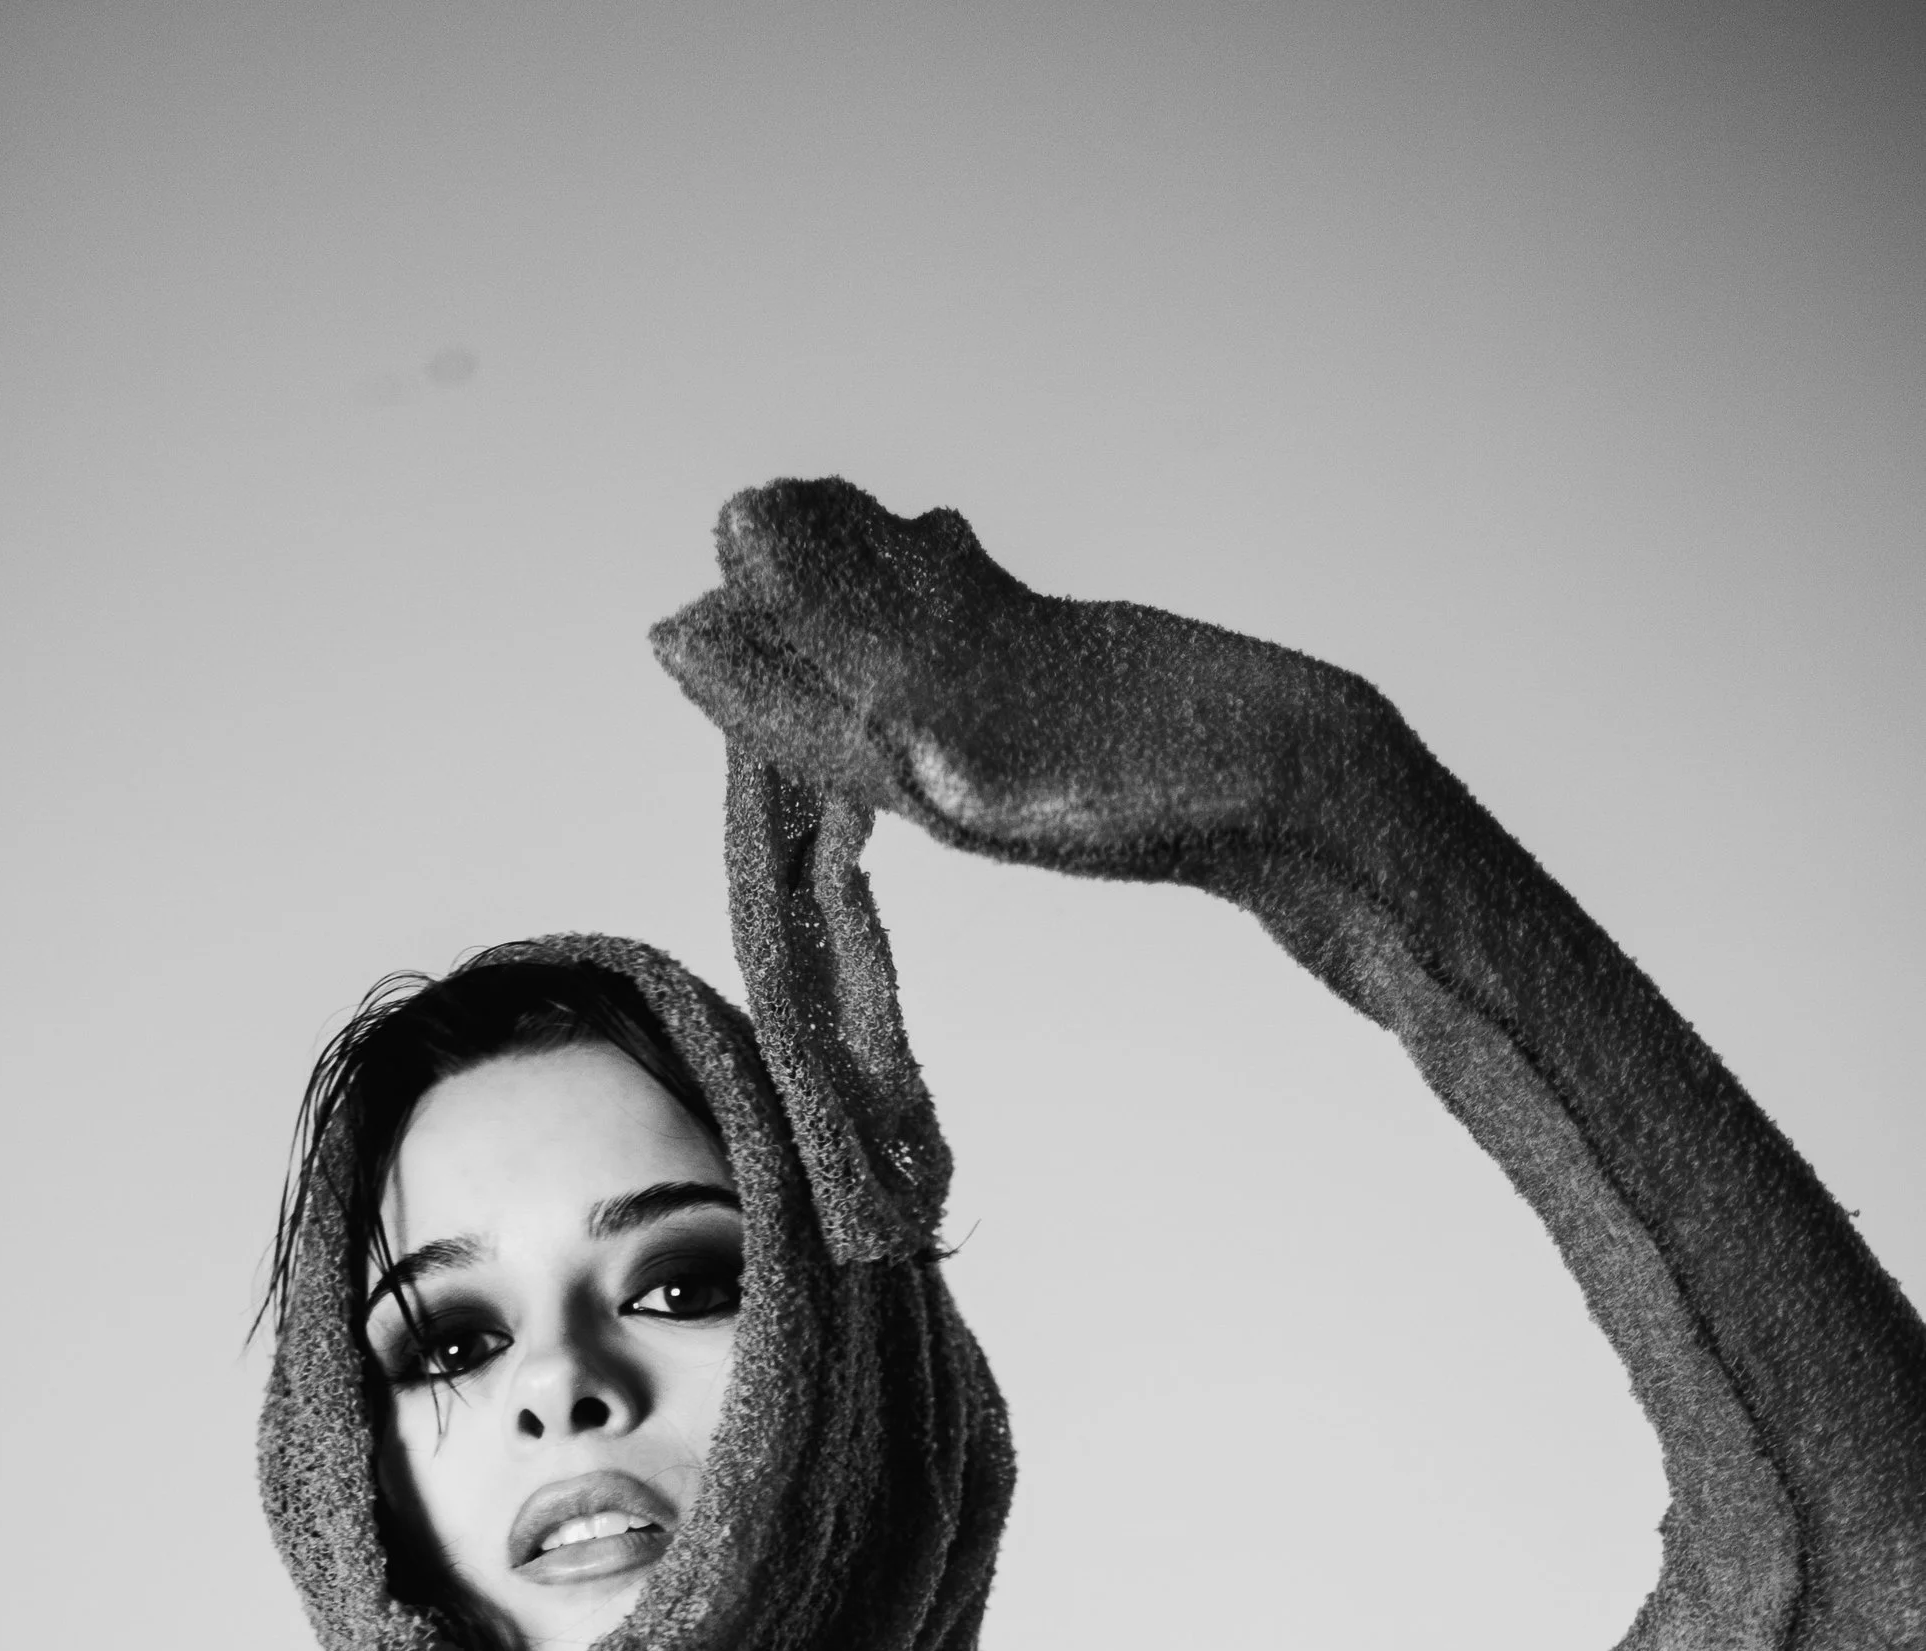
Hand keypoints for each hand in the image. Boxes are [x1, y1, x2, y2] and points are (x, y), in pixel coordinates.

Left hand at [653, 478, 1380, 877]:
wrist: (1315, 801)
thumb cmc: (1196, 789)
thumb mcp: (1044, 745)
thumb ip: (931, 701)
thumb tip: (838, 671)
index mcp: (942, 788)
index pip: (812, 730)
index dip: (745, 678)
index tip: (682, 624)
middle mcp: (966, 754)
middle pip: (849, 676)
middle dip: (791, 605)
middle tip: (741, 518)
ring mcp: (1021, 711)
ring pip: (916, 636)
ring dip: (857, 569)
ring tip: (792, 502)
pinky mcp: (1077, 676)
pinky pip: (993, 622)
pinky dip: (948, 573)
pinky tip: (932, 527)